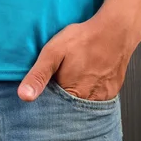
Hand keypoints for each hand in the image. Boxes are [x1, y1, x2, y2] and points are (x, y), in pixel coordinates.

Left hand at [18, 11, 140, 101]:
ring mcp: (103, 98)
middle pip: (69, 109)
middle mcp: (89, 100)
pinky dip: (88, 93)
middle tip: (62, 78)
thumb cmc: (84, 39)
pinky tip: (86, 79)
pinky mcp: (112, 92)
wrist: (116, 30)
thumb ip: (38, 75)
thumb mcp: (53, 52)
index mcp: (72, 94)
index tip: (46, 91)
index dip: (47, 102)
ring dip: (75, 97)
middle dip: (61, 101)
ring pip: (83, 105)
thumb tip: (24, 96)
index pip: (53, 110)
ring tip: (73, 79)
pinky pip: (96, 99)